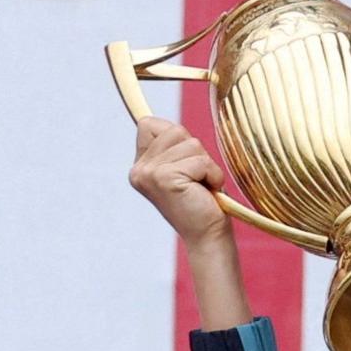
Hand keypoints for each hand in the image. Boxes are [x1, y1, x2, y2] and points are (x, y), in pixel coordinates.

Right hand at [128, 116, 232, 244]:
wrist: (207, 236)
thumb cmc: (201, 201)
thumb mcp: (182, 166)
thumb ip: (171, 144)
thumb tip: (149, 114)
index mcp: (139, 166)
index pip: (149, 124)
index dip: (176, 138)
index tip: (185, 167)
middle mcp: (138, 170)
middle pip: (174, 130)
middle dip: (195, 152)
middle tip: (196, 180)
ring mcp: (149, 174)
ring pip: (190, 143)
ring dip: (206, 165)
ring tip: (202, 187)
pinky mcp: (165, 178)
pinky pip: (200, 160)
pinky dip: (212, 174)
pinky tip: (206, 192)